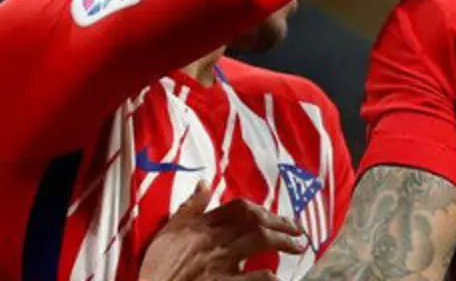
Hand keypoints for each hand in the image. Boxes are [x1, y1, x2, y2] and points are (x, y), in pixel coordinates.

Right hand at [139, 182, 307, 280]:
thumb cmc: (157, 267)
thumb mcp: (167, 232)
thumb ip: (189, 208)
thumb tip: (204, 183)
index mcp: (203, 227)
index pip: (239, 208)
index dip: (260, 209)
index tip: (271, 215)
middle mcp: (216, 241)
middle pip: (256, 222)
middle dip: (281, 224)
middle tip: (298, 230)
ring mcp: (221, 263)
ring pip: (259, 242)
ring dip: (283, 242)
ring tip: (298, 247)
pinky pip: (252, 277)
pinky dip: (268, 276)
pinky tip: (278, 277)